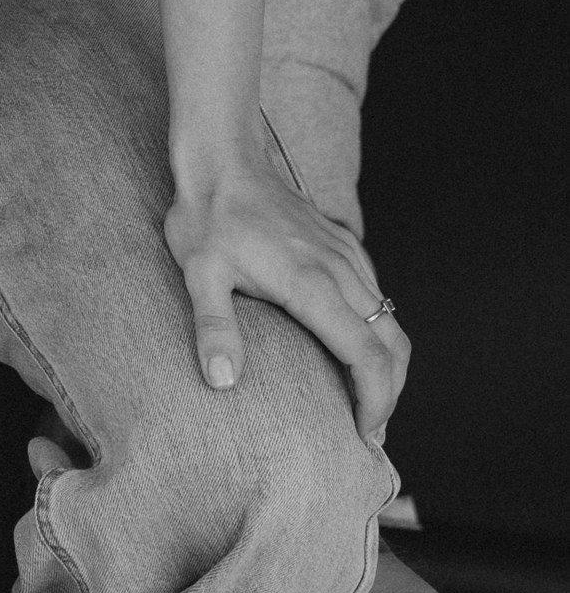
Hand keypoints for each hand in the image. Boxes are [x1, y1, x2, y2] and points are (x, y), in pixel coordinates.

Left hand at [164, 131, 408, 434]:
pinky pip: (376, 292)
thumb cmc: (207, 216)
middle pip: (392, 343)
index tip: (364, 435)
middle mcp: (340, 269)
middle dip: (390, 393)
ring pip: (390, 318)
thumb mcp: (199, 273)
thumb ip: (214, 327)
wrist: (223, 157)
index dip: (375, 401)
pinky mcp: (342, 242)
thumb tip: (221, 381)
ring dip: (388, 363)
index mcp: (312, 284)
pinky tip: (355, 347)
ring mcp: (345, 253)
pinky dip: (380, 329)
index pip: (367, 355)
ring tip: (367, 401)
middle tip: (370, 432)